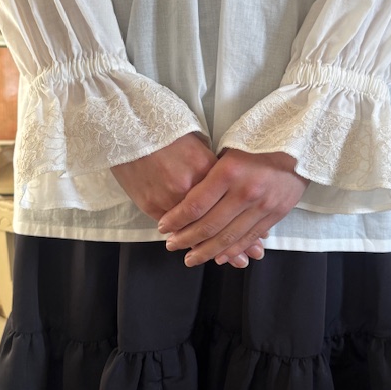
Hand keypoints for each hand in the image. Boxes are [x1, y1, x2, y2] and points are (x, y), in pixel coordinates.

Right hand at [111, 134, 264, 267]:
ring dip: (205, 248)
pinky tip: (190, 243)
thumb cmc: (172, 135)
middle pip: (217, 226)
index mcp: (213, 170)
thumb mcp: (204, 150)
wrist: (135, 128)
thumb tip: (237, 203)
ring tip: (220, 258)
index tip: (255, 245)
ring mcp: (171, 197)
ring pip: (194, 232)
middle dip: (231, 247)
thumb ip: (219, 175)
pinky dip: (182, 237)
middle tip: (241, 260)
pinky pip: (172, 228)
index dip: (246, 231)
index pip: (234, 209)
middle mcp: (195, 186)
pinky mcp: (152, 203)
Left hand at [158, 149, 308, 266]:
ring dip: (207, 251)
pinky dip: (233, 250)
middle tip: (172, 246)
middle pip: (209, 225)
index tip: (164, 226)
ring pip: (229, 238)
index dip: (176, 219)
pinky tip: (219, 256)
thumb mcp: (230, 148)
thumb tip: (189, 197)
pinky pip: (249, 237)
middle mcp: (245, 191)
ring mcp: (262, 205)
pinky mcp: (276, 214)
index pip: (195, 204)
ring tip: (191, 258)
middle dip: (186, 239)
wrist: (302, 142)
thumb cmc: (260, 140)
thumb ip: (212, 173)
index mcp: (229, 171)